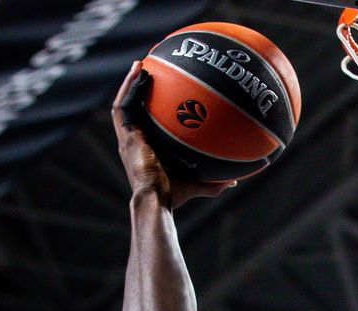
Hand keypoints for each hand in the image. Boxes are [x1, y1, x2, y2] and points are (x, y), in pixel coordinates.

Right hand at [111, 66, 236, 207]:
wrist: (155, 199)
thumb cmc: (172, 196)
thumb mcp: (196, 185)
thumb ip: (213, 183)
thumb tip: (234, 181)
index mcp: (143, 149)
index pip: (142, 123)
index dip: (146, 108)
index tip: (157, 92)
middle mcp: (132, 141)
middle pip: (130, 109)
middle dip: (136, 89)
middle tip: (147, 69)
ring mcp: (126, 138)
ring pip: (123, 103)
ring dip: (129, 83)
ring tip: (140, 64)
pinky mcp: (125, 135)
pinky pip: (124, 106)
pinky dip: (131, 88)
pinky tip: (141, 72)